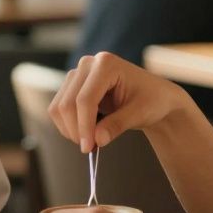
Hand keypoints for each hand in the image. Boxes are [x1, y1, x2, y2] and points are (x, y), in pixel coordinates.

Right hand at [49, 51, 186, 151]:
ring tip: (90, 141)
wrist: (153, 96)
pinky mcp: (72, 86)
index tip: (88, 147)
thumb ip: (117, 125)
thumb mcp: (140, 113)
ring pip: (59, 107)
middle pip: (67, 103)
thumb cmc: (152, 99)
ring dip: (70, 129)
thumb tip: (97, 139)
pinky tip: (87, 132)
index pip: (85, 99)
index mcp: (106, 64)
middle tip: (89, 148)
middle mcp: (88, 64)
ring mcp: (78, 74)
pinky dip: (68, 125)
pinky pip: (59, 109)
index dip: (84, 126)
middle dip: (75, 130)